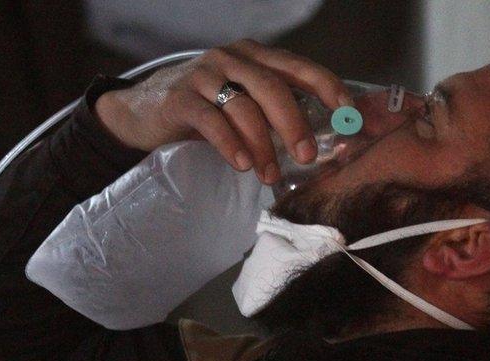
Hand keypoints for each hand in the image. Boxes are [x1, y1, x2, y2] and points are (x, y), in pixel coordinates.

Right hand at [94, 39, 351, 183]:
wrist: (141, 112)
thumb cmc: (202, 111)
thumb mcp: (241, 103)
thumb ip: (273, 113)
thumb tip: (317, 144)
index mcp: (254, 56)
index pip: (299, 67)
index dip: (328, 88)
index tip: (348, 114)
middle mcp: (231, 58)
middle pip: (273, 87)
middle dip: (295, 124)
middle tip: (309, 156)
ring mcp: (203, 74)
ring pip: (244, 107)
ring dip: (262, 145)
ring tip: (270, 175)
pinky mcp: (180, 97)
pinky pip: (212, 120)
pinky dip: (230, 144)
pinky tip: (242, 165)